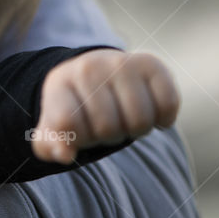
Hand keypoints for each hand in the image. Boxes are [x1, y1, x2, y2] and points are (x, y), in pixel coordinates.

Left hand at [32, 49, 179, 163]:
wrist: (98, 74)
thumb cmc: (77, 109)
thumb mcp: (54, 127)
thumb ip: (50, 145)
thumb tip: (65, 154)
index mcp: (59, 83)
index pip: (66, 123)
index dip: (76, 139)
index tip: (77, 132)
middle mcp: (89, 68)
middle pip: (107, 128)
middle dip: (107, 137)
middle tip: (105, 125)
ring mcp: (121, 63)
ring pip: (139, 120)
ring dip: (135, 130)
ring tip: (125, 119)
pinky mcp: (151, 64)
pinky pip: (168, 105)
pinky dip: (163, 119)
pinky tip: (151, 112)